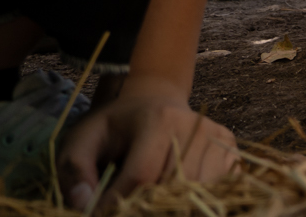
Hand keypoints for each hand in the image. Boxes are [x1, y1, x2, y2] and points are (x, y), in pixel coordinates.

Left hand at [58, 85, 236, 211]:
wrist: (157, 99)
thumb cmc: (117, 125)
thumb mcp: (83, 138)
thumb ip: (74, 170)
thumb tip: (84, 205)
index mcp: (159, 119)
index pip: (142, 174)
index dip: (117, 203)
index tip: (97, 215)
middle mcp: (195, 126)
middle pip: (173, 186)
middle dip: (144, 208)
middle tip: (124, 210)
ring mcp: (218, 138)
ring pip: (198, 191)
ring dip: (171, 205)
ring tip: (147, 203)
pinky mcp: (231, 150)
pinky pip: (218, 188)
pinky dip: (196, 200)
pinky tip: (174, 196)